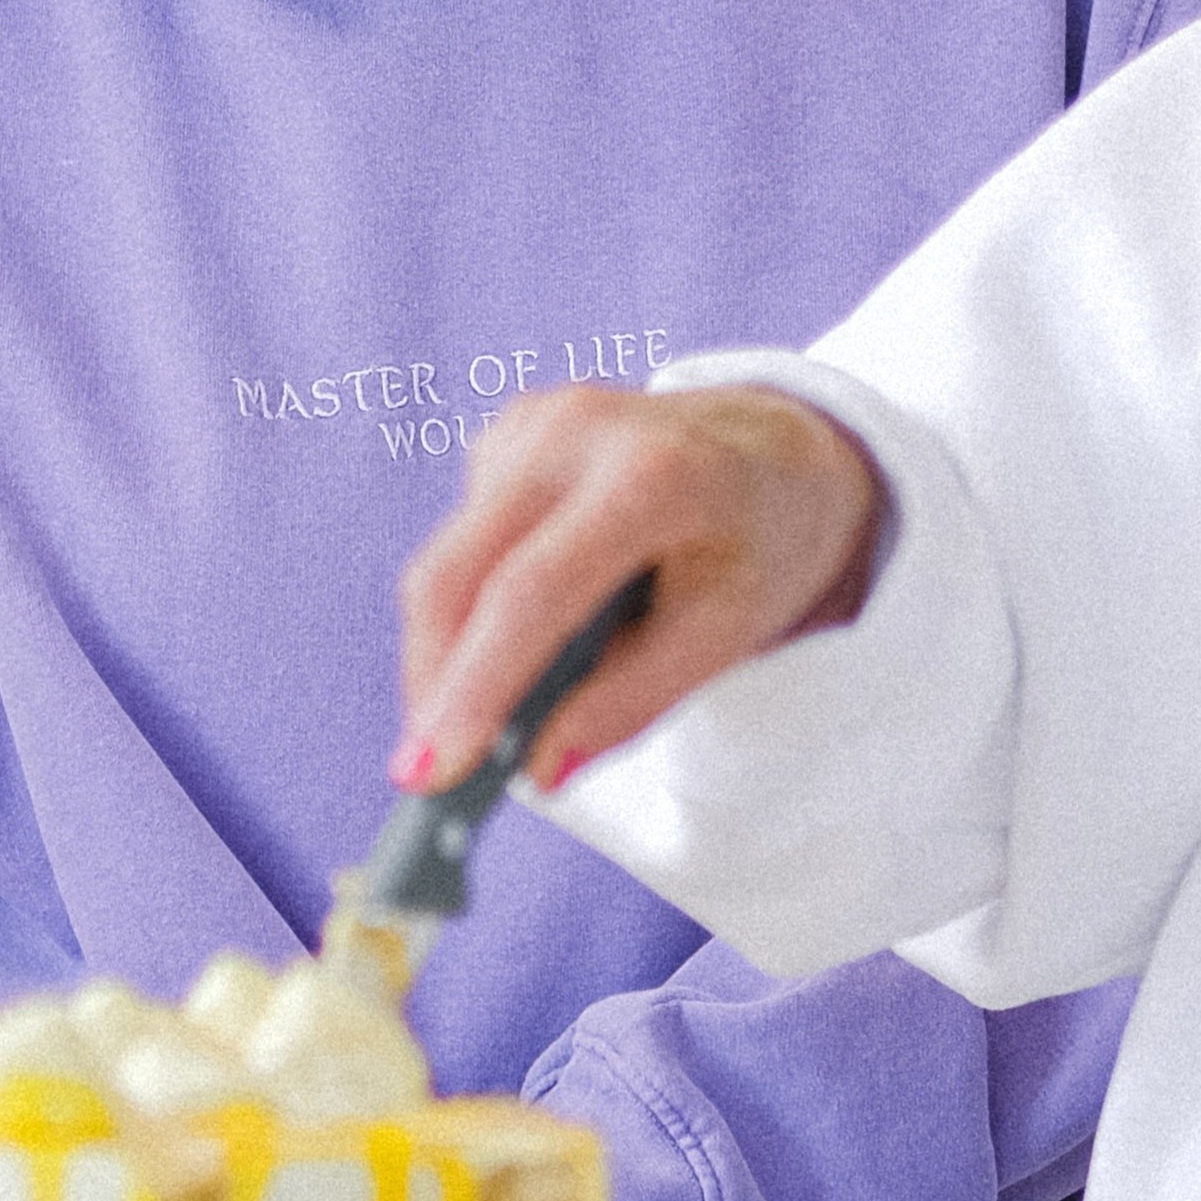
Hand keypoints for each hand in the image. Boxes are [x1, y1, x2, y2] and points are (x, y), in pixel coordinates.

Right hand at [396, 385, 886, 793]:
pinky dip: (468, 609)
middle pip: (457, 573)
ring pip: (444, 561)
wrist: (776, 446)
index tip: (432, 772)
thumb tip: (535, 765)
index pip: (531, 592)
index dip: (474, 686)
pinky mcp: (505, 435)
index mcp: (650, 475)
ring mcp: (530, 424)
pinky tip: (515, 637)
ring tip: (468, 727)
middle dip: (432, 683)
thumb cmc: (760, 544)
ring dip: (444, 654)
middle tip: (424, 776)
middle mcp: (574, 431)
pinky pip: (461, 541)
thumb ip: (633, 699)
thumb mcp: (729, 633)